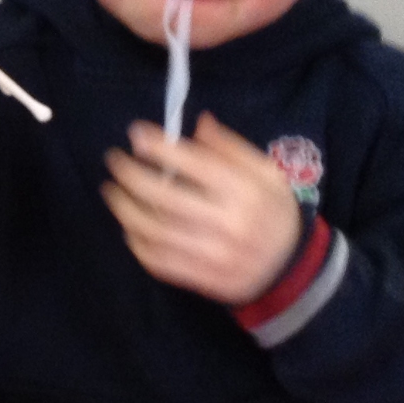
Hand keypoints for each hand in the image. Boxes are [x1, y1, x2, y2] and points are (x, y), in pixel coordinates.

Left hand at [101, 114, 302, 305]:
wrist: (291, 268)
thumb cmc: (274, 212)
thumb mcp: (267, 174)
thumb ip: (233, 149)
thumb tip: (199, 123)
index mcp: (246, 193)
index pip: (195, 164)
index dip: (161, 147)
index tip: (136, 133)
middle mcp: (229, 224)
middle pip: (167, 197)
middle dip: (132, 175)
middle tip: (115, 161)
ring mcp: (214, 256)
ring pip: (156, 231)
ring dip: (125, 209)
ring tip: (112, 192)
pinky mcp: (203, 279)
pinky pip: (159, 261)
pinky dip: (137, 243)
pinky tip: (128, 226)